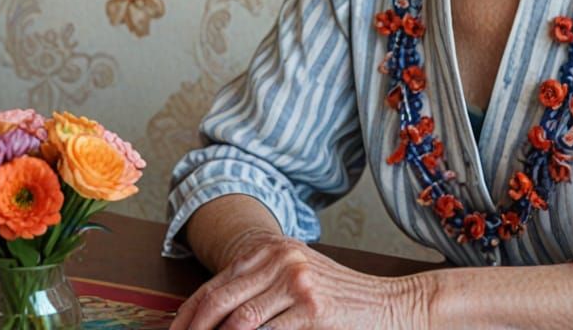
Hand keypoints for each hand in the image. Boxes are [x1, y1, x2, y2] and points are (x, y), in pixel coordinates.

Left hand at [169, 229, 429, 329]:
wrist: (388, 305)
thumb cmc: (339, 302)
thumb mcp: (295, 283)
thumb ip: (256, 294)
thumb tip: (209, 321)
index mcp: (272, 250)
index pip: (213, 286)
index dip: (185, 319)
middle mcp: (282, 258)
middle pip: (218, 302)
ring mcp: (297, 282)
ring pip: (237, 324)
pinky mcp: (313, 309)